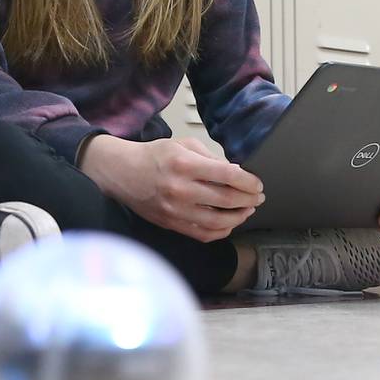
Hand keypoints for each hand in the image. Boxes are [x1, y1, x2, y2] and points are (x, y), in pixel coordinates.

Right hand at [80, 135, 265, 241]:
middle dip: (249, 199)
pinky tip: (228, 223)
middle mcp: (180, 189)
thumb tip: (237, 171)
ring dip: (239, 217)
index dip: (249, 181)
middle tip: (257, 197)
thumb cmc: (152, 156)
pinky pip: (203, 234)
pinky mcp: (171, 224)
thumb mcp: (182, 145)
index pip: (228, 175)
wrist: (122, 173)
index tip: (257, 183)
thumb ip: (211, 157)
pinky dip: (221, 231)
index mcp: (184, 164)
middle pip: (227, 200)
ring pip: (218, 222)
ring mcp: (175, 210)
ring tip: (246, 210)